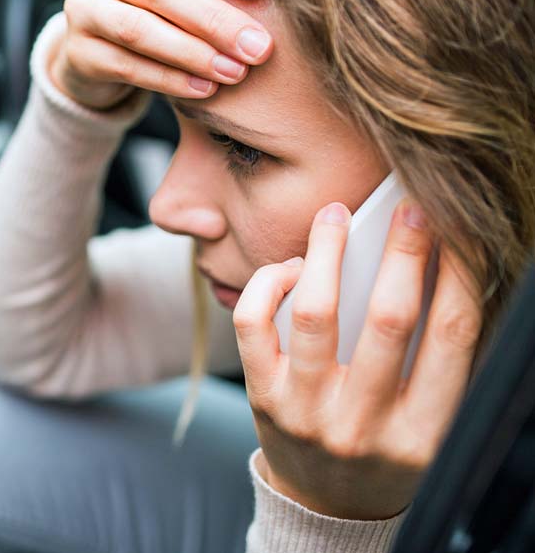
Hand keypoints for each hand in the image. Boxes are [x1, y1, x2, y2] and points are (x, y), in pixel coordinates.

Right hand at [49, 0, 274, 109]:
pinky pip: (126, 66)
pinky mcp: (77, 52)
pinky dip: (169, 79)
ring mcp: (83, 8)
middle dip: (215, 19)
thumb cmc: (160, 11)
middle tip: (259, 46)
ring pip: (139, 30)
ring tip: (235, 72)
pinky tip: (204, 89)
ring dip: (193, 53)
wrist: (97, 50)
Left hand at [233, 199, 483, 519]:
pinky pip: (254, 325)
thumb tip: (430, 266)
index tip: (457, 230)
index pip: (453, 336)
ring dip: (327, 252)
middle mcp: (366, 425)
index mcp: (424, 430)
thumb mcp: (425, 418)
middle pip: (390, 319)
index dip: (460, 274)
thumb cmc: (384, 447)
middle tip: (407, 207)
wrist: (327, 506)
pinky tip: (290, 268)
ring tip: (334, 215)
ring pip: (315, 313)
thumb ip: (432, 357)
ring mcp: (308, 412)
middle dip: (404, 252)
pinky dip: (269, 283)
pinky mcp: (263, 398)